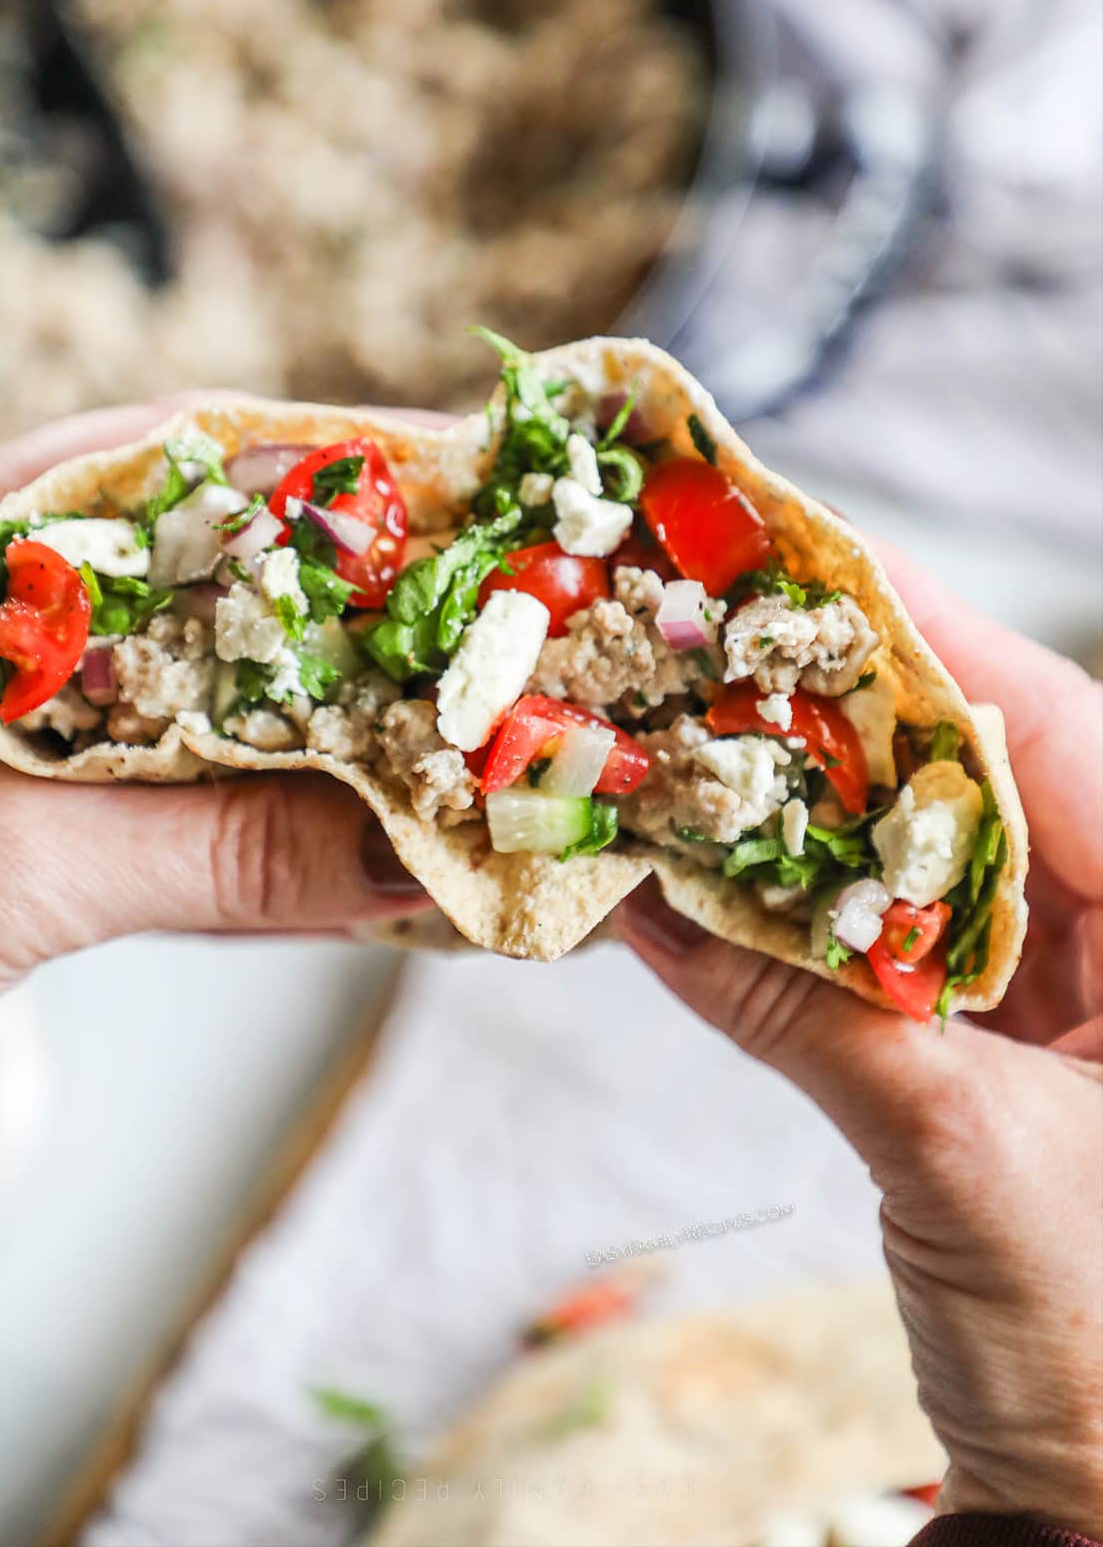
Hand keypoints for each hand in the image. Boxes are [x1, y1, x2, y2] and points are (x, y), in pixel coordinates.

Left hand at [0, 403, 431, 1059]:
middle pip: (221, 582)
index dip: (336, 460)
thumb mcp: (4, 863)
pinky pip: (182, 811)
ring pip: (213, 703)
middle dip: (366, 607)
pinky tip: (372, 857)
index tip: (470, 475)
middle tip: (508, 622)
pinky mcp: (29, 830)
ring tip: (469, 735)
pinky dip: (273, 835)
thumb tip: (413, 854)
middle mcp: (5, 620)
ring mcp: (22, 728)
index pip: (182, 456)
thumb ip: (211, 850)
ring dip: (335, 733)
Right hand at [623, 543, 1102, 1530]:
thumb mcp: (969, 1158)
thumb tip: (649, 896)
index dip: (909, 628)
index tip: (785, 552)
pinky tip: (697, 881)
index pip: (1041, 723)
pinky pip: (887, 946)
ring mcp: (1066, 986)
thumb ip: (811, 1011)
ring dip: (792, 814)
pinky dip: (793, 917)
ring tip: (673, 739)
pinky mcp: (999, 1046)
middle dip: (822, 710)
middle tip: (689, 642)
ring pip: (916, 853)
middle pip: (966, 770)